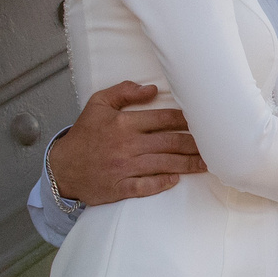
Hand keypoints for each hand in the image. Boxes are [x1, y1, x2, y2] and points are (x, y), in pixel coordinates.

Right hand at [49, 81, 202, 203]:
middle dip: (195, 144)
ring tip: (207, 164)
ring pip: (164, 164)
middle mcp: (127, 145)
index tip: (204, 121)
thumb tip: (151, 88)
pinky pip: (145, 186)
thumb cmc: (84, 135)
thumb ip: (123, 92)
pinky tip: (177, 180)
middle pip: (170, 143)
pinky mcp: (120, 188)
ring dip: (188, 164)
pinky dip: (162, 183)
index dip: (186, 120)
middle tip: (216, 146)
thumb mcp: (98, 104)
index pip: (163, 119)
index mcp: (123, 123)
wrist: (62, 168)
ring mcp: (124, 168)